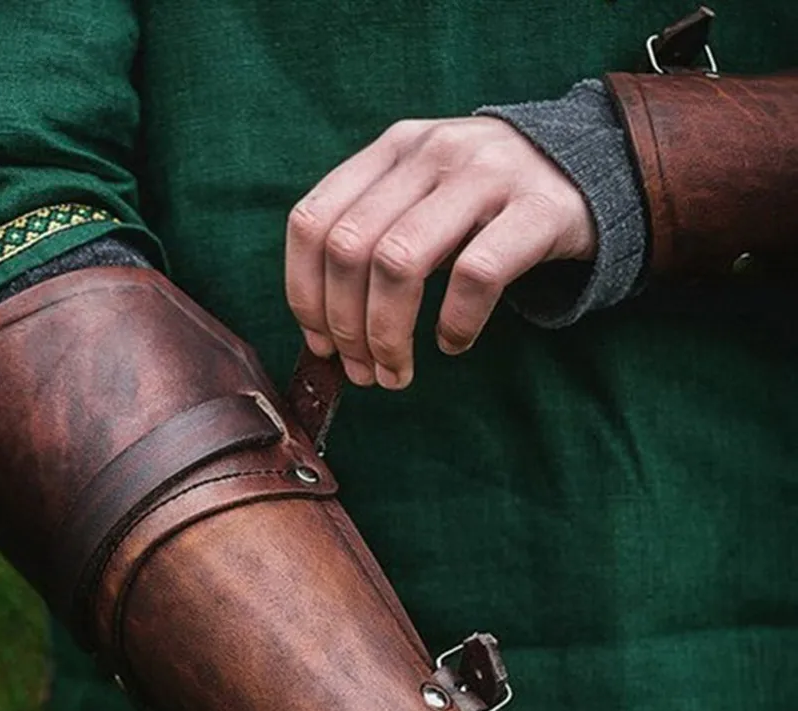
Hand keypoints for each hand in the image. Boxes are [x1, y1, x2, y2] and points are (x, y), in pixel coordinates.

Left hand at [285, 116, 597, 388]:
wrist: (593, 168)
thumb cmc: (487, 206)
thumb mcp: (423, 200)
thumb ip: (374, 241)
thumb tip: (324, 332)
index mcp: (391, 150)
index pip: (313, 221)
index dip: (304, 293)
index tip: (319, 343)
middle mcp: (431, 152)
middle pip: (350, 248)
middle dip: (345, 326)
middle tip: (361, 371)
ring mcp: (485, 174)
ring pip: (400, 262)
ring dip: (388, 335)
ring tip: (396, 372)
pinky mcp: (537, 208)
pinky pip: (476, 275)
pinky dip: (455, 323)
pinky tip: (453, 344)